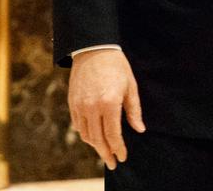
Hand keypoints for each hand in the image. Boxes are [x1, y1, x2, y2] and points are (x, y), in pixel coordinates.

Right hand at [68, 48, 144, 168]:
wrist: (93, 50)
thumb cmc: (117, 67)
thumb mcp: (130, 86)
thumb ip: (134, 110)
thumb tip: (139, 129)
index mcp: (109, 103)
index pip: (113, 134)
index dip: (118, 148)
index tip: (122, 157)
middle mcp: (92, 107)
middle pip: (98, 139)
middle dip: (106, 153)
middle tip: (113, 163)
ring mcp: (80, 106)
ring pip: (87, 135)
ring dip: (96, 146)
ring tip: (105, 151)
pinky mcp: (72, 103)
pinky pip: (78, 125)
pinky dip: (86, 134)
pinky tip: (94, 137)